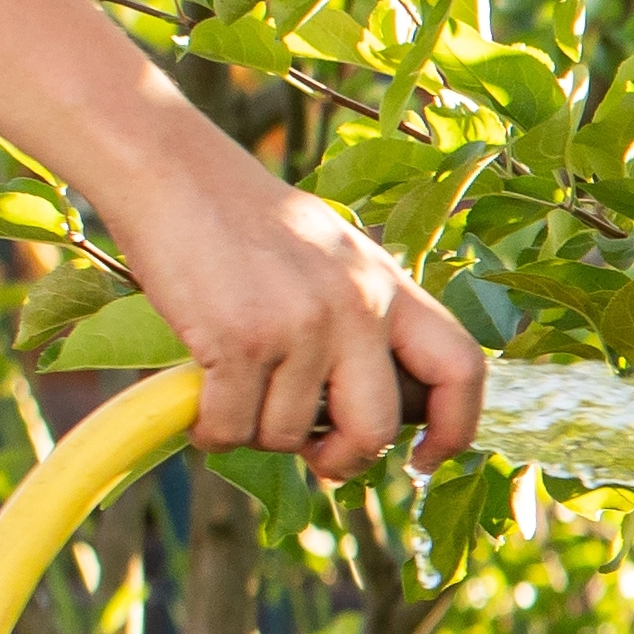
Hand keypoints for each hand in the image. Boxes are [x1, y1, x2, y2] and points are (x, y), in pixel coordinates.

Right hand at [107, 150, 488, 481]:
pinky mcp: (238, 340)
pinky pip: (232, 427)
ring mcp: (300, 324)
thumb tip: (379, 417)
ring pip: (290, 434)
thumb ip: (367, 323)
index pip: (460, 369)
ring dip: (257, 431)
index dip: (454, 429)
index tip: (423, 458)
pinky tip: (200, 400)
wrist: (173, 172)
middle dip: (344, 460)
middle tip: (315, 455)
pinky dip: (211, 430)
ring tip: (236, 390)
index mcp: (390, 286)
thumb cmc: (251, 223)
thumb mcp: (337, 259)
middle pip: (377, 429)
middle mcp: (357, 306)